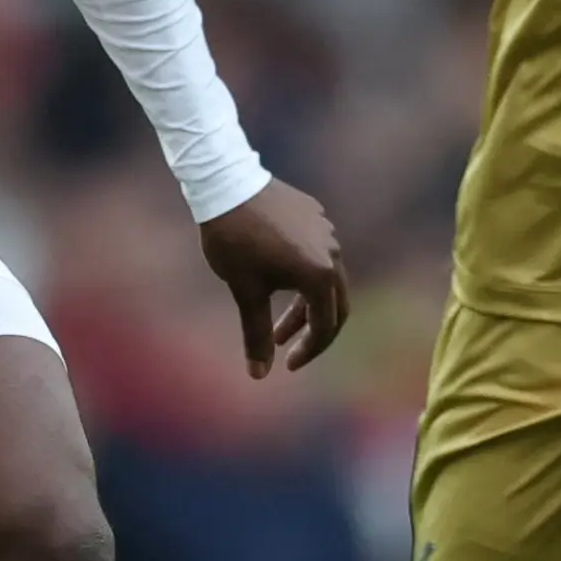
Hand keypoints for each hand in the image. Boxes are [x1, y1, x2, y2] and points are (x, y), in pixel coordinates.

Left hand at [199, 180, 348, 376]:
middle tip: (290, 350)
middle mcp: (332, 252)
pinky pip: (318, 253)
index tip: (287, 364)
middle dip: (313, 332)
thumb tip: (258, 375)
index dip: (309, 351)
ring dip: (304, 305)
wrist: (224, 184)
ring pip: (326, 278)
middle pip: (335, 304)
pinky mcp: (316, 215)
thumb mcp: (245, 292)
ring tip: (275, 323)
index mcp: (319, 274)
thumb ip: (256, 335)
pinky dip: (304, 277)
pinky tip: (276, 280)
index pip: (325, 325)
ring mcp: (326, 231)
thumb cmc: (233, 241)